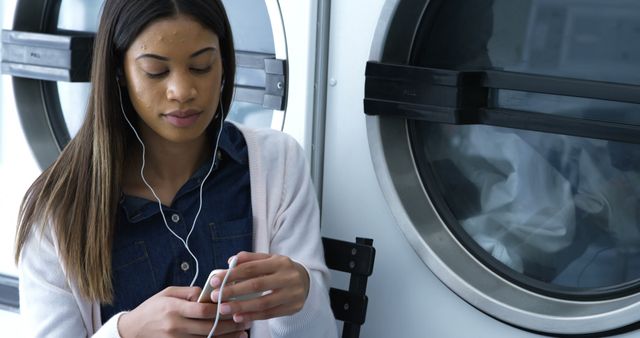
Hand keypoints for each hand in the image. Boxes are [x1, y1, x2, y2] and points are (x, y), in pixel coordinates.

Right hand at [117, 286, 250, 337]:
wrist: (132, 330)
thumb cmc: (152, 308)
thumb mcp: (167, 293)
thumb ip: (188, 292)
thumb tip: (209, 292)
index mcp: (174, 308)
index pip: (202, 310)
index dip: (221, 309)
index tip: (235, 305)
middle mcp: (175, 326)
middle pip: (208, 327)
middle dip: (230, 324)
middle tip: (245, 320)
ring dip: (227, 337)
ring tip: (242, 333)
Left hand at [209, 252, 309, 322]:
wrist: (306, 282)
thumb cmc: (281, 270)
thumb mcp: (269, 259)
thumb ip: (250, 259)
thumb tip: (230, 261)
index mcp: (280, 262)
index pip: (252, 267)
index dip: (232, 274)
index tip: (215, 280)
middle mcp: (288, 277)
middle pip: (256, 285)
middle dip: (233, 291)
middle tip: (215, 296)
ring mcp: (292, 294)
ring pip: (263, 302)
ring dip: (241, 307)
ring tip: (223, 309)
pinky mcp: (293, 308)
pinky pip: (269, 314)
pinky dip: (252, 316)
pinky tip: (238, 317)